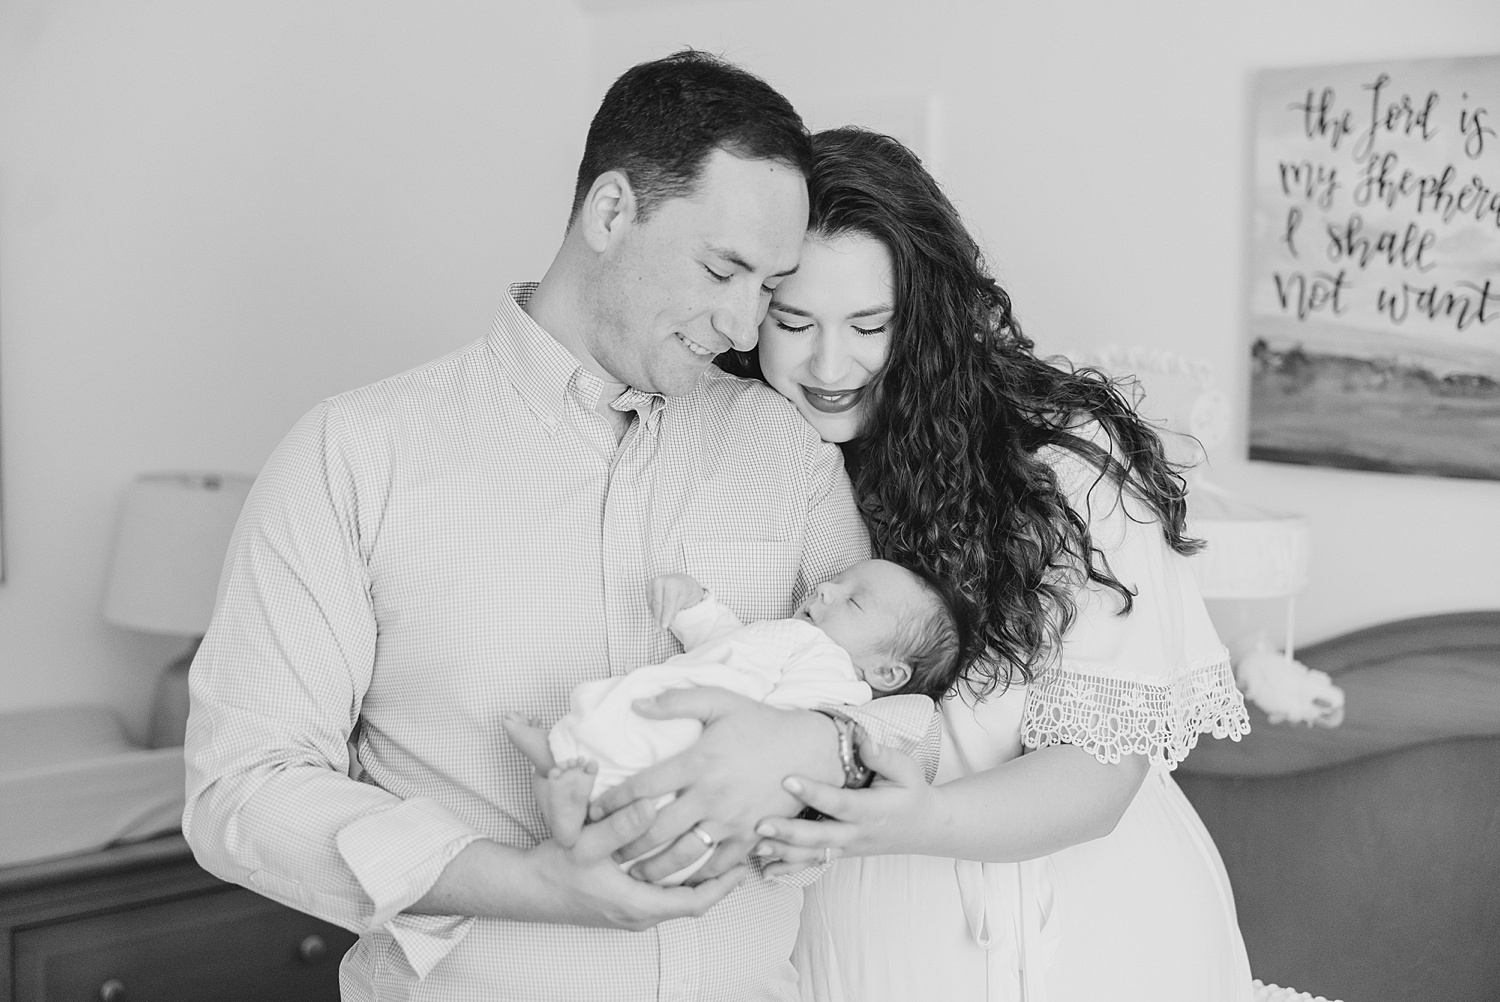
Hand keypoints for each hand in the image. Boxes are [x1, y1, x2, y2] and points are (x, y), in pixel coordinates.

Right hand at [488, 714, 746, 927]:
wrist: (525, 888)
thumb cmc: (555, 866)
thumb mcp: (585, 842)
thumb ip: (619, 824)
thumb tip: (653, 805)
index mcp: (636, 904)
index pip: (694, 903)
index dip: (724, 885)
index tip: (745, 863)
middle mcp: (639, 914)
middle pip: (692, 901)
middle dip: (719, 878)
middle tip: (742, 850)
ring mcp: (632, 911)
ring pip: (679, 898)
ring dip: (701, 878)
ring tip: (723, 849)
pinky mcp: (625, 903)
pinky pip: (664, 895)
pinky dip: (681, 878)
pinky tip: (688, 855)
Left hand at [587, 687, 842, 883]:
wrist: (812, 749)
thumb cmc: (762, 723)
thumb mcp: (720, 701)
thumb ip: (677, 701)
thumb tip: (637, 704)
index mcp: (698, 761)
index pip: (642, 787)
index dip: (611, 802)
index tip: (593, 811)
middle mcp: (710, 795)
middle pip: (654, 829)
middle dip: (623, 843)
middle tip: (603, 851)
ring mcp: (731, 820)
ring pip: (681, 854)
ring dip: (653, 868)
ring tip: (633, 873)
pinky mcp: (751, 836)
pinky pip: (718, 865)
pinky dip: (696, 877)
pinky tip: (679, 881)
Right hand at [649, 573, 705, 627]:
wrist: (680, 580)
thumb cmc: (683, 591)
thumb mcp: (683, 600)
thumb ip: (675, 611)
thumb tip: (668, 624)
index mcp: (672, 583)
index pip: (668, 603)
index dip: (666, 616)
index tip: (664, 627)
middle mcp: (661, 581)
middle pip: (658, 604)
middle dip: (658, 618)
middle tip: (659, 630)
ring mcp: (653, 583)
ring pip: (652, 604)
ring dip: (655, 617)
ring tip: (658, 627)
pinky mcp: (648, 586)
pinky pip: (649, 602)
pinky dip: (653, 610)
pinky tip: (657, 616)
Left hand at [750, 731, 942, 876]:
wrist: (924, 828)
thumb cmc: (912, 793)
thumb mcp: (907, 771)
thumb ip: (883, 756)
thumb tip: (861, 739)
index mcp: (872, 810)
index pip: (839, 803)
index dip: (814, 793)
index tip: (787, 779)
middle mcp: (857, 833)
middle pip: (820, 836)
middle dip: (789, 832)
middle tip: (760, 823)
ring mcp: (847, 847)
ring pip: (813, 854)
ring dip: (783, 852)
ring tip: (755, 846)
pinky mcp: (840, 854)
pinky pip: (813, 864)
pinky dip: (789, 869)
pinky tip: (765, 872)